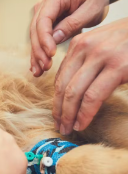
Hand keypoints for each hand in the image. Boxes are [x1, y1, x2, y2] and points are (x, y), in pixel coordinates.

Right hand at [30, 0, 111, 76]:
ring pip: (35, 37)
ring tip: (38, 72)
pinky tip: (37, 67)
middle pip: (36, 31)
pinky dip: (39, 53)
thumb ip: (73, 23)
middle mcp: (44, 6)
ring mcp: (42, 15)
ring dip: (36, 55)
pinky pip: (40, 39)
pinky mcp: (45, 25)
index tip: (51, 54)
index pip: (43, 20)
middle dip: (39, 51)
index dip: (45, 39)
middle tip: (45, 67)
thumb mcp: (91, 8)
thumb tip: (55, 39)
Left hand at [53, 17, 127, 134]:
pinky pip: (92, 96)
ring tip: (68, 129)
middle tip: (60, 127)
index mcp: (80, 43)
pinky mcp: (118, 67)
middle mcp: (86, 48)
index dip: (56, 99)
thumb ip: (86, 64)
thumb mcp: (103, 47)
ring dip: (68, 115)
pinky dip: (84, 114)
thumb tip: (69, 91)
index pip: (60, 77)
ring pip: (74, 93)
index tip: (57, 115)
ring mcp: (101, 56)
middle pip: (63, 86)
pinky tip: (81, 124)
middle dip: (58, 110)